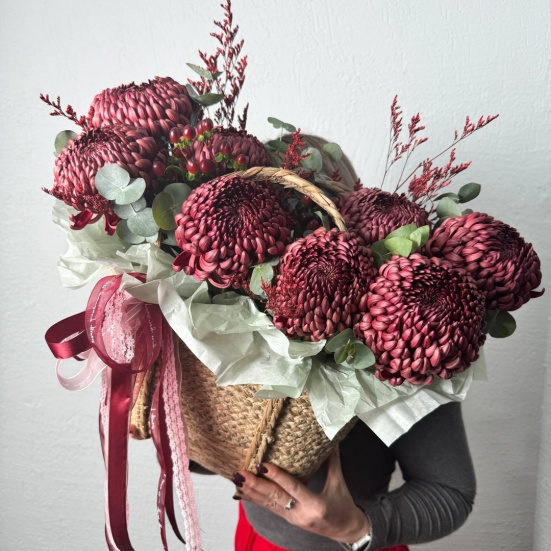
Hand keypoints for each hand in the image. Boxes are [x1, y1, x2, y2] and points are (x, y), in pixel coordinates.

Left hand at [232, 448, 370, 543]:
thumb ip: (332, 460)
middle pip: (275, 498)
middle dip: (256, 486)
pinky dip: (254, 499)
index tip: (262, 465)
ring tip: (237, 480)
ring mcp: (292, 518)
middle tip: (241, 473)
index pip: (292, 488)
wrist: (347, 531)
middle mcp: (300, 514)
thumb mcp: (339, 482)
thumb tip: (330, 437)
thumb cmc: (343, 505)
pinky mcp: (287, 519)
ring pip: (268, 504)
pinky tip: (241, 492)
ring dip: (251, 492)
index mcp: (315, 505)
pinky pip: (269, 508)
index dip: (277, 477)